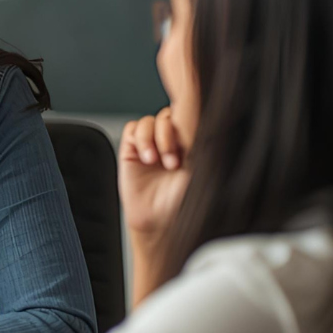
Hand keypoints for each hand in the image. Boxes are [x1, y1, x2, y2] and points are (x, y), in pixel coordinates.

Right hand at [118, 107, 192, 243]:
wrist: (159, 219)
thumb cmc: (181, 199)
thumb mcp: (198, 165)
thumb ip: (197, 139)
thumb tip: (200, 113)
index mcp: (190, 140)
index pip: (187, 113)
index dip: (185, 114)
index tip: (186, 132)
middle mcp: (169, 139)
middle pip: (167, 114)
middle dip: (170, 135)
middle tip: (174, 160)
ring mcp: (150, 144)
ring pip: (149, 121)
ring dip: (154, 138)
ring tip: (157, 161)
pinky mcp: (131, 150)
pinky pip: (132, 129)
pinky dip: (140, 139)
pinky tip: (146, 157)